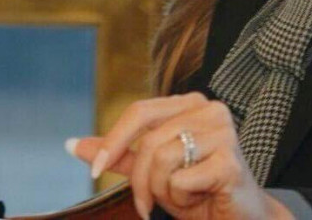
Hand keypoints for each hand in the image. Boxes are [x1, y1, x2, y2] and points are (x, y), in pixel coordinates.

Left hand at [66, 92, 291, 219]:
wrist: (239, 219)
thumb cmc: (198, 192)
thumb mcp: (152, 172)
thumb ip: (119, 155)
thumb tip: (72, 144)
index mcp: (190, 104)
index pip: (140, 111)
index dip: (113, 141)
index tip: (96, 170)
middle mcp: (209, 109)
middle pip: (148, 140)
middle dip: (139, 180)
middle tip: (146, 204)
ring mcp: (223, 132)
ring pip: (162, 160)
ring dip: (162, 191)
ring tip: (183, 198)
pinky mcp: (230, 161)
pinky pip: (181, 181)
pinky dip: (182, 200)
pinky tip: (201, 200)